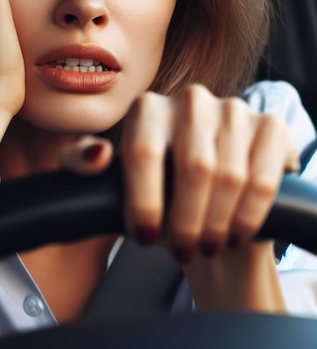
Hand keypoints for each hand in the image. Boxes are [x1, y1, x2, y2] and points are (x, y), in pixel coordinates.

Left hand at [60, 84, 299, 256]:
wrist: (203, 195)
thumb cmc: (151, 188)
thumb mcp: (106, 177)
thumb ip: (80, 163)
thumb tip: (98, 154)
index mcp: (146, 107)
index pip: (142, 152)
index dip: (143, 200)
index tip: (143, 237)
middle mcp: (189, 99)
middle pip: (193, 167)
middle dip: (185, 221)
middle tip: (179, 249)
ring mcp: (232, 109)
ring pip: (230, 177)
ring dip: (216, 224)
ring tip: (203, 245)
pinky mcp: (269, 126)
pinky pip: (263, 179)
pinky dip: (248, 217)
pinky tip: (235, 234)